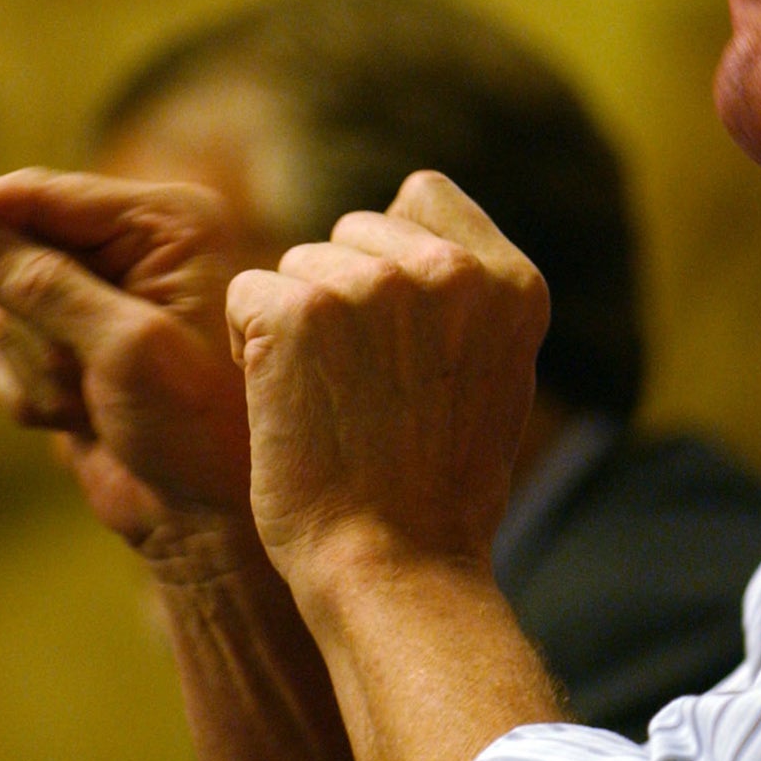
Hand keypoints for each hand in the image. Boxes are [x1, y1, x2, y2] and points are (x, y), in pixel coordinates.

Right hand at [0, 171, 256, 575]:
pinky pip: (3, 355)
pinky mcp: (72, 347)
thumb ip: (45, 286)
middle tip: (85, 378)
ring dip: (36, 370)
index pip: (40, 197)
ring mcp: (99, 299)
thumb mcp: (129, 348)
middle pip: (11, 253)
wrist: (215, 519)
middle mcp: (137, 248)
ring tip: (99, 406)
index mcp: (169, 223)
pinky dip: (30, 394)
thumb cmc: (200, 427)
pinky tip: (82, 421)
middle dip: (29, 325)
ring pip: (1, 312)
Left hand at [224, 171, 549, 587]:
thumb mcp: (498, 372)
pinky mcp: (297, 311)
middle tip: (362, 383)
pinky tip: (284, 402)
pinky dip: (250, 344)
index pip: (424, 197)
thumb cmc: (439, 486)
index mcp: (512, 282)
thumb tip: (409, 194)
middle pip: (354, 230)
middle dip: (343, 293)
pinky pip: (248, 293)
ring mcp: (373, 286)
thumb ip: (469, 288)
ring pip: (298, 262)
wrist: (395, 566)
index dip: (394, 260)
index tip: (401, 342)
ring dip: (297, 323)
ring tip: (329, 401)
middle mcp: (450, 270)